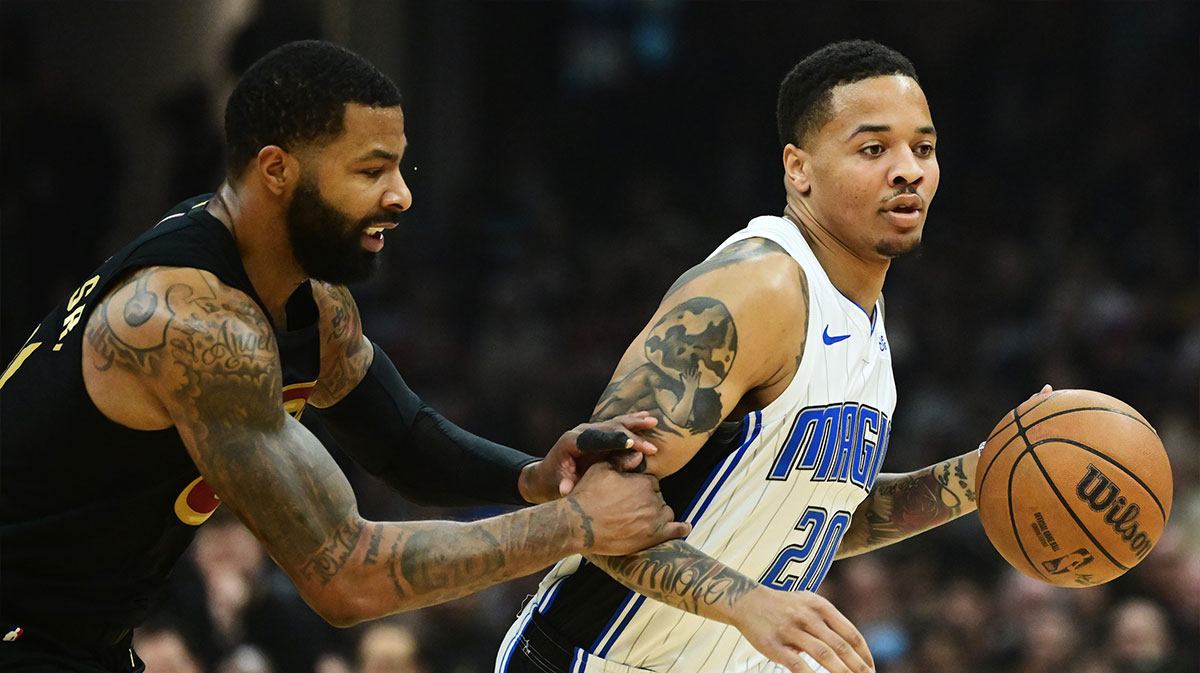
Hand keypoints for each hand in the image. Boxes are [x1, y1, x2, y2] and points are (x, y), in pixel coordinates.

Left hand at [519, 412, 660, 503]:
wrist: (546, 474)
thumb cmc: (552, 482)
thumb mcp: (556, 486)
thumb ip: (564, 486)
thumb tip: (567, 489)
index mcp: (571, 442)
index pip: (596, 438)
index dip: (614, 440)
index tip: (631, 444)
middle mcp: (582, 432)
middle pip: (609, 429)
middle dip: (631, 437)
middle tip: (651, 447)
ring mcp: (591, 430)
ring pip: (615, 423)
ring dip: (635, 423)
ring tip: (653, 421)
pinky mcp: (598, 433)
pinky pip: (617, 425)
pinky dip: (632, 422)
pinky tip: (646, 416)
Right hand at [567, 461, 689, 555]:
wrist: (579, 524)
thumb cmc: (587, 496)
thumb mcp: (600, 470)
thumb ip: (622, 461)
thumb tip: (640, 454)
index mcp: (643, 481)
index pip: (651, 482)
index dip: (640, 487)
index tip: (629, 494)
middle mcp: (653, 499)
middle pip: (658, 497)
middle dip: (648, 501)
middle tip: (630, 508)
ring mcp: (655, 519)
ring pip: (666, 512)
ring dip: (659, 514)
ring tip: (644, 519)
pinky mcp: (654, 537)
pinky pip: (676, 531)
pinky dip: (682, 528)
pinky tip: (685, 527)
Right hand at [732, 586, 873, 672]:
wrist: (747, 601)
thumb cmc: (784, 606)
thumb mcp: (809, 603)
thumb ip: (830, 621)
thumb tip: (854, 649)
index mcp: (820, 606)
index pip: (850, 634)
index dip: (864, 654)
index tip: (871, 669)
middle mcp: (808, 616)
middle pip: (840, 646)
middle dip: (857, 667)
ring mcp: (790, 630)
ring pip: (823, 654)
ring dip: (841, 672)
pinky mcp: (774, 645)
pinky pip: (797, 664)